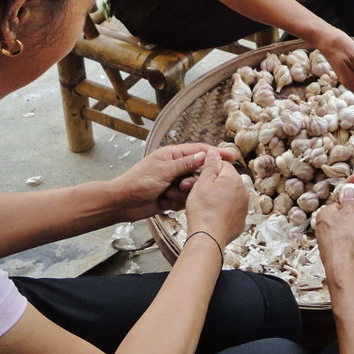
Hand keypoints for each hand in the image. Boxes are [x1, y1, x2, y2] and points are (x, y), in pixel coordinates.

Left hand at [112, 143, 227, 221]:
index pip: (199, 151)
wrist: (122, 203)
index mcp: (172, 155)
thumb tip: (205, 155)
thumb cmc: (138, 182)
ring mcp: (174, 182)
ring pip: (193, 188)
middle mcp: (175, 167)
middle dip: (194, 181)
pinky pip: (185, 200)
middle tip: (183, 186)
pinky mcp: (172, 197)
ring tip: (167, 195)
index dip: (216, 153)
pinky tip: (164, 203)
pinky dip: (176, 203)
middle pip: (198, 171)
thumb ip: (185, 163)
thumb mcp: (163, 170)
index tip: (232, 157)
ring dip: (182, 194)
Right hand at [184, 148, 247, 245]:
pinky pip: (231, 210)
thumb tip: (214, 152)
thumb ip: (210, 165)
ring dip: (218, 197)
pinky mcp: (240, 221)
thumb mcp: (202, 183)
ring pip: (229, 196)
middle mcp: (243, 192)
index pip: (223, 165)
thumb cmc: (203, 210)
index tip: (199, 176)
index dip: (209, 169)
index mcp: (234, 179)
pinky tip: (211, 215)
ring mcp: (243, 207)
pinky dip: (222, 211)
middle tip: (197, 191)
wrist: (208, 237)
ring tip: (204, 204)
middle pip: (226, 181)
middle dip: (212, 184)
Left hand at [315, 185, 353, 282]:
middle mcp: (323, 226)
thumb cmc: (344, 240)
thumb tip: (349, 188)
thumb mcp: (350, 214)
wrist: (342, 267)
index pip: (340, 204)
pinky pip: (348, 243)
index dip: (352, 208)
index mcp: (323, 214)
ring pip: (348, 231)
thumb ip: (350, 201)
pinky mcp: (334, 251)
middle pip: (345, 218)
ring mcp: (327, 240)